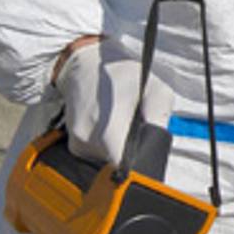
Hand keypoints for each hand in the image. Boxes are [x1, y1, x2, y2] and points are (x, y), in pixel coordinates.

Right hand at [53, 40, 174, 164]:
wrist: (84, 64)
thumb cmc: (122, 74)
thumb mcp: (154, 88)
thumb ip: (160, 117)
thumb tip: (156, 144)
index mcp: (108, 133)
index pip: (123, 170)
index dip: (138, 170)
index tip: (145, 161)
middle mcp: (87, 143)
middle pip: (115, 168)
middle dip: (131, 158)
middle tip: (139, 137)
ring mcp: (77, 146)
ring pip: (105, 163)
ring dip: (119, 151)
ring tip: (125, 128)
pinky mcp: (73, 145)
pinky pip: (95, 156)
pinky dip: (107, 148)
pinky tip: (113, 129)